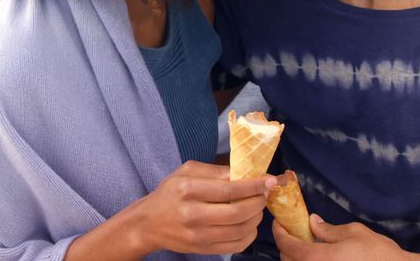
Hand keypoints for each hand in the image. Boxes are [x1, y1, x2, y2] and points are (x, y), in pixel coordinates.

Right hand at [133, 160, 276, 255]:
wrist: (149, 223)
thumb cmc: (170, 193)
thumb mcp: (187, 171)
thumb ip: (216, 171)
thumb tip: (245, 172)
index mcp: (189, 189)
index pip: (230, 189)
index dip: (254, 186)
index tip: (270, 180)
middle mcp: (193, 214)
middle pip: (238, 212)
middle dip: (259, 202)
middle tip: (265, 194)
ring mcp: (199, 235)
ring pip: (240, 230)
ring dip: (256, 218)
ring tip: (257, 207)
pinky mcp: (203, 249)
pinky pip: (236, 245)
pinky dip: (249, 235)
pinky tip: (249, 224)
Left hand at [273, 214, 419, 260]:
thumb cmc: (378, 254)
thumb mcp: (354, 233)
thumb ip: (328, 230)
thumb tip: (312, 223)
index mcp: (317, 259)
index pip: (287, 246)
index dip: (279, 233)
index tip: (279, 224)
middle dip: (286, 246)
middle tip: (292, 233)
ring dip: (296, 258)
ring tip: (305, 246)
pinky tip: (318, 257)